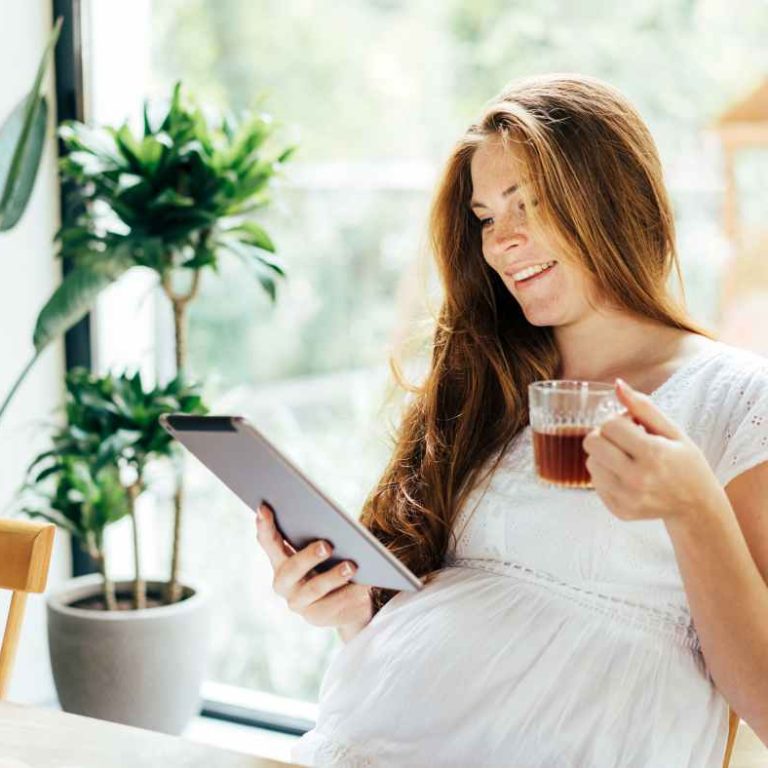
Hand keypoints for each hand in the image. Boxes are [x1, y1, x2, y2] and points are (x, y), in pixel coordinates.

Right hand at [255, 502, 373, 633]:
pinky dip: (348, 592)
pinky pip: (332, 605)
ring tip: (351, 566)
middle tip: (326, 545)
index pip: (268, 540)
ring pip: (314, 588)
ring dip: (333, 576)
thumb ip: (319, 536)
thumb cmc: (334, 562)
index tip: (264, 507)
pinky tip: (363, 583)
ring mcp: (297, 602)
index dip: (264, 525)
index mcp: (281, 559)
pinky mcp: (315, 617)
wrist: (350, 600)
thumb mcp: (326, 547)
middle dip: (308, 556)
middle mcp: (283, 582)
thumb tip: (332, 523)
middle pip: (291, 568)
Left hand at [581, 378, 721, 524]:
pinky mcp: (619, 510)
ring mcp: (626, 497)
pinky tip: (627, 476)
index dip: (618, 420)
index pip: (609, 424)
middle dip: (605, 436)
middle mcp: (637, 478)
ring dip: (604, 456)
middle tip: (625, 441)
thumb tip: (617, 384)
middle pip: (592, 442)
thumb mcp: (673, 431)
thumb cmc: (686, 463)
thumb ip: (643, 407)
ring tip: (627, 459)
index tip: (633, 427)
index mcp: (653, 454)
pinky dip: (606, 475)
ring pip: (590, 462)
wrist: (696, 506)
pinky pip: (595, 482)